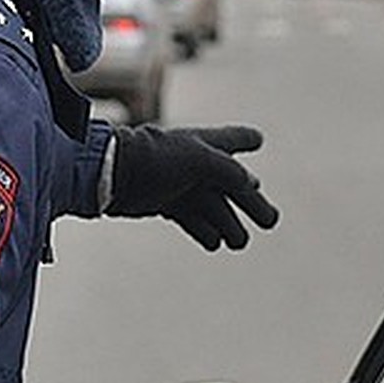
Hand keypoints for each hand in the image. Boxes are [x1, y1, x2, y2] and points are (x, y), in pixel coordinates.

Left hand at [106, 125, 278, 250]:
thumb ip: (230, 171)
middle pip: (230, 185)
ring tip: (239, 242)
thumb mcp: (200, 160)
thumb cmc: (156, 159)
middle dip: (251, 202)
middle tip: (271, 220)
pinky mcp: (163, 203)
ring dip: (228, 224)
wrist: (112, 173)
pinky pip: (190, 219)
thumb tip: (251, 186)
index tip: (258, 139)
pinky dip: (203, 231)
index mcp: (205, 145)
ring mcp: (179, 184)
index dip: (245, 139)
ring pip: (212, 206)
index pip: (233, 139)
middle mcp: (194, 163)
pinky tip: (215, 243)